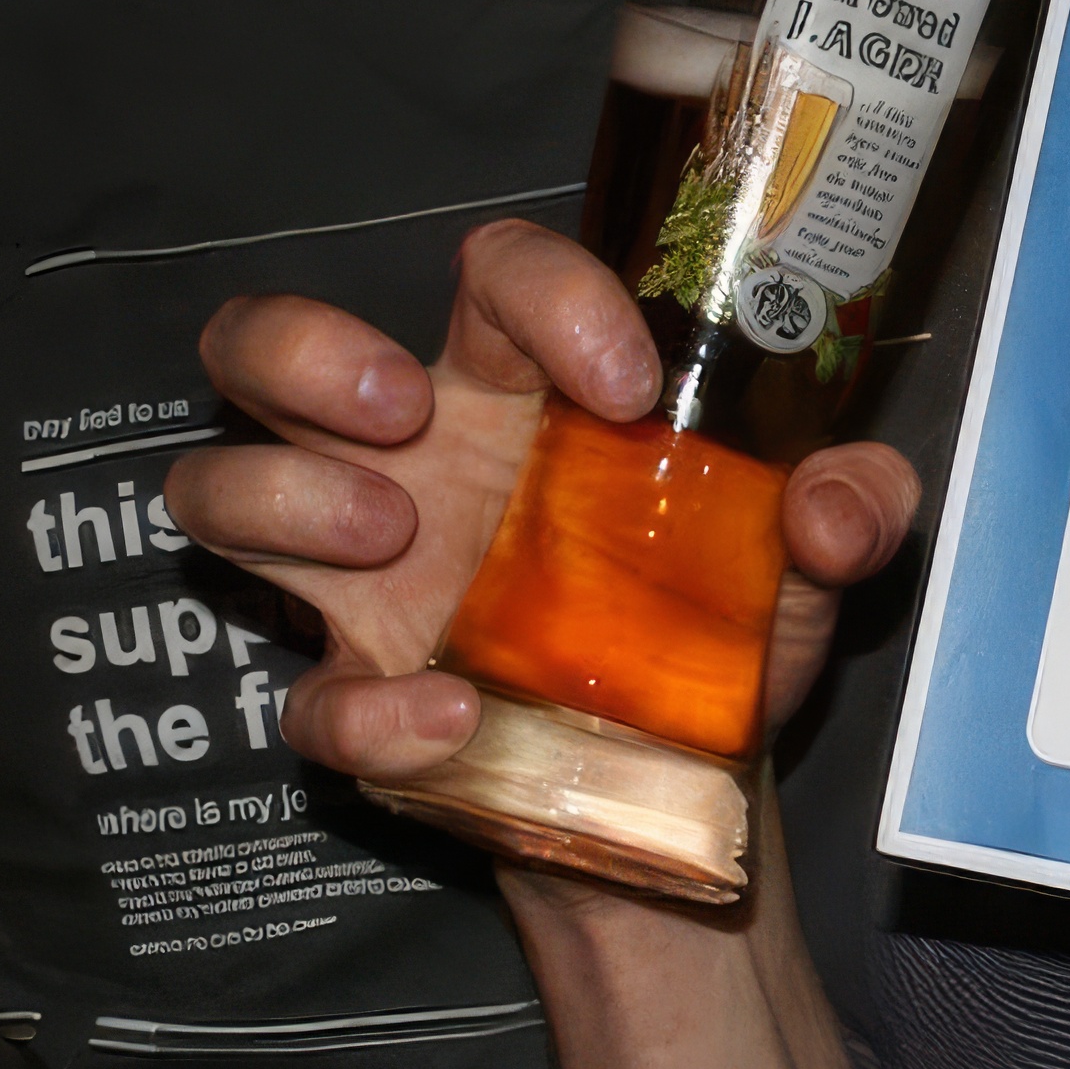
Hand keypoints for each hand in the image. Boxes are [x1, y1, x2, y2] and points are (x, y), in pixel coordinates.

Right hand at [165, 218, 917, 789]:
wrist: (686, 795)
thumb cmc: (716, 633)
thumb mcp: (803, 566)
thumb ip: (852, 511)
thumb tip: (836, 502)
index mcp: (517, 392)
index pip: (489, 273)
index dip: (545, 294)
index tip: (626, 385)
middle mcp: (411, 462)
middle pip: (263, 341)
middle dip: (306, 348)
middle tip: (406, 410)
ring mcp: (360, 581)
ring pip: (216, 486)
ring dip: (285, 496)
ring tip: (392, 542)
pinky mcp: (361, 698)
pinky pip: (310, 702)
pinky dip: (369, 713)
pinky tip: (456, 719)